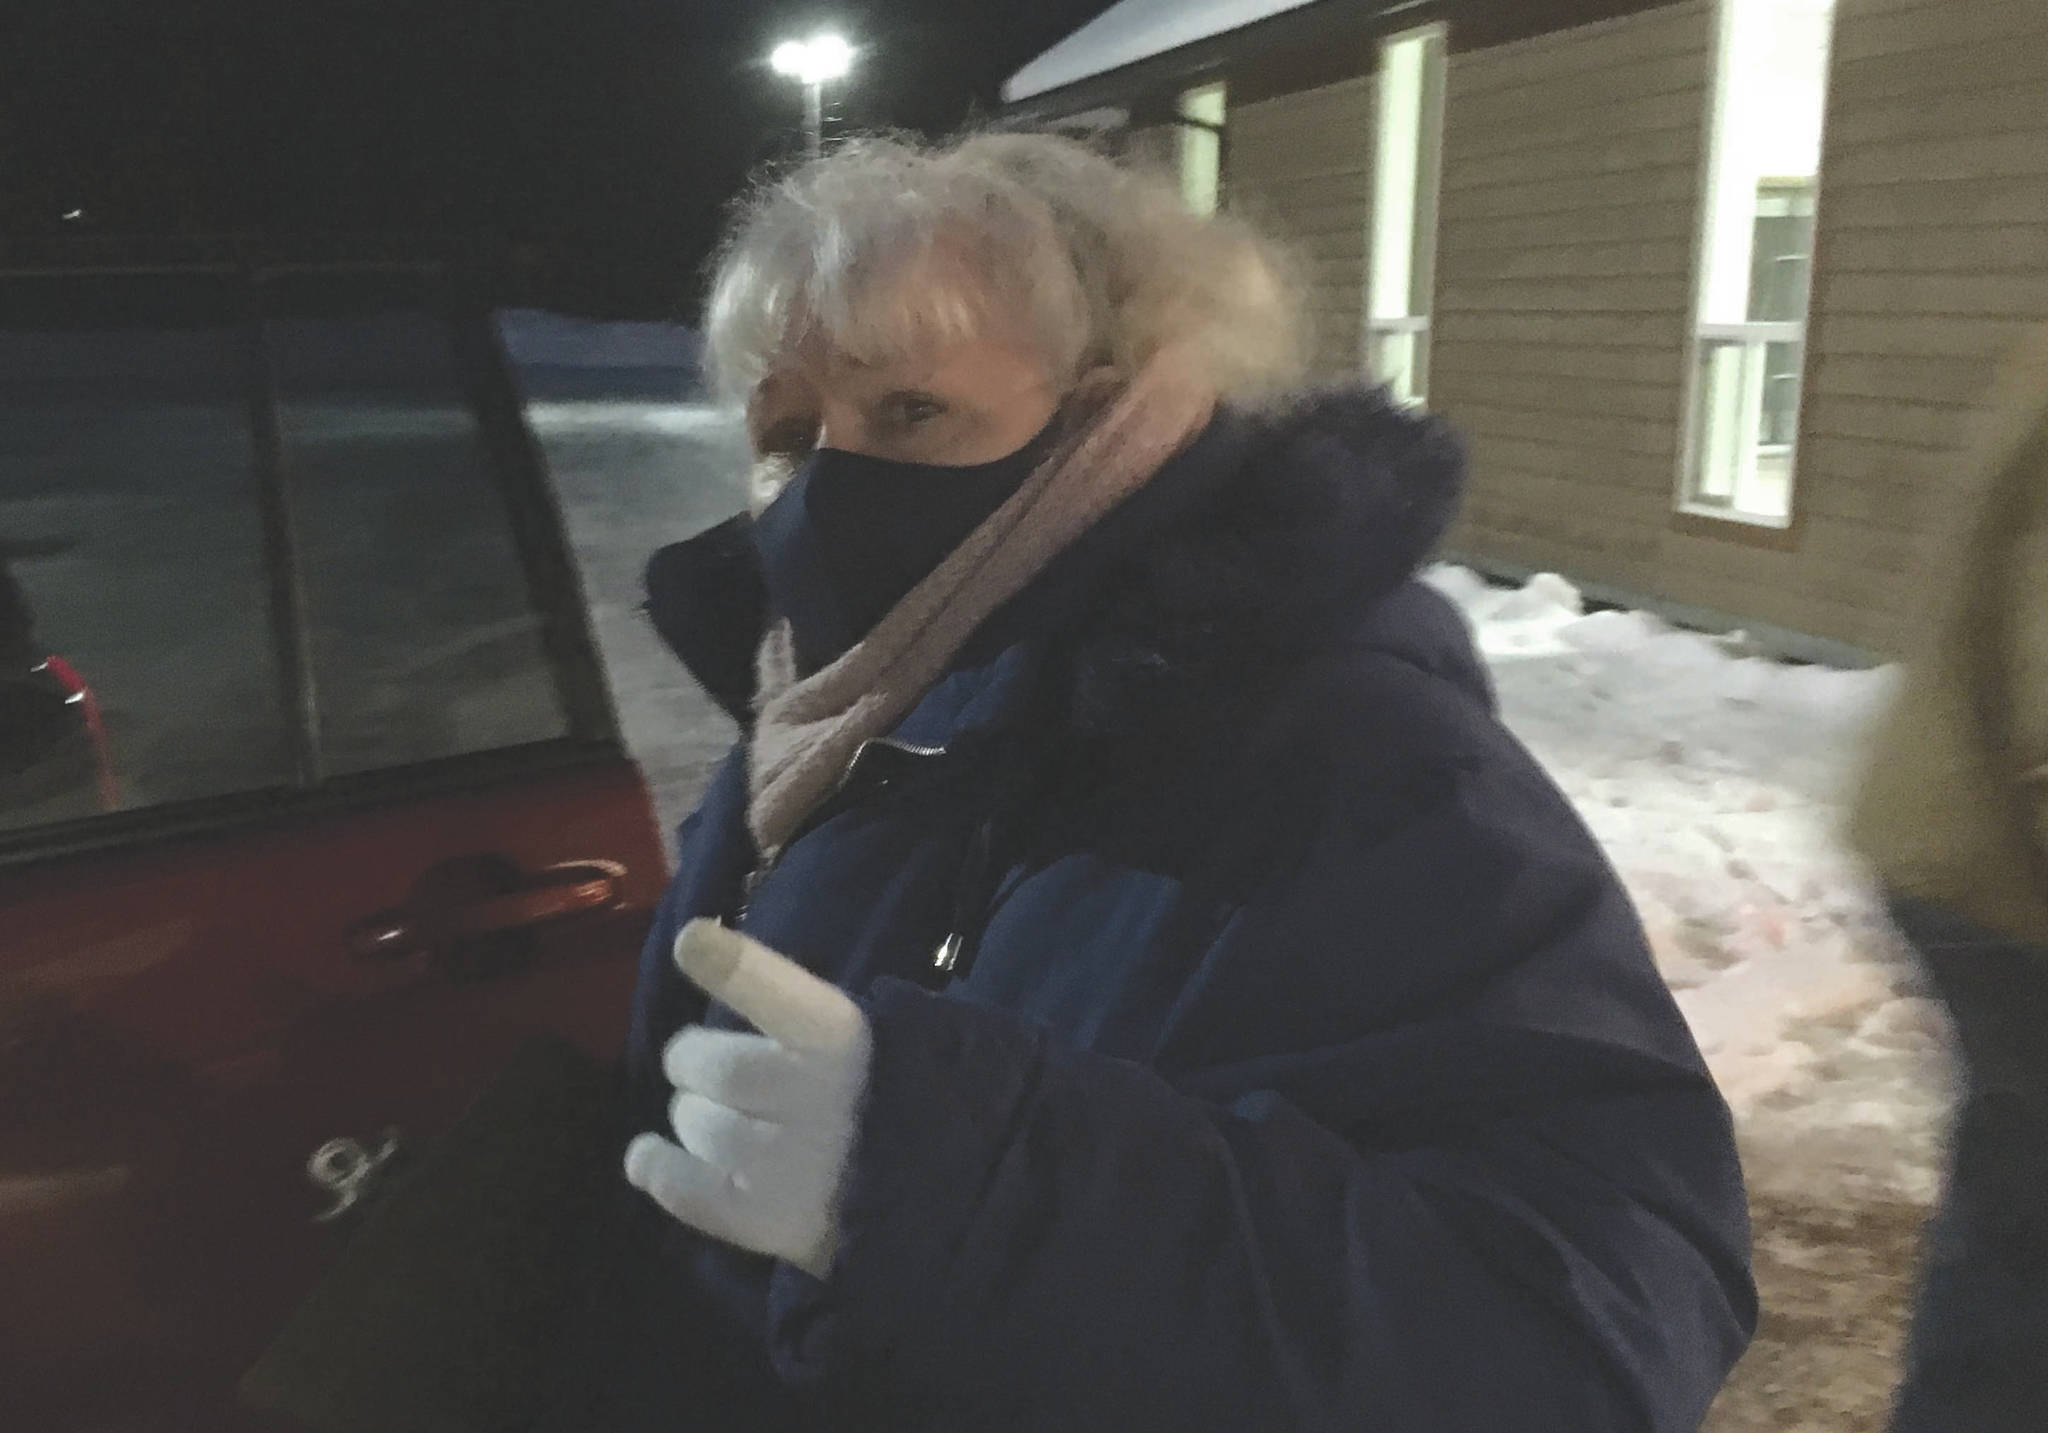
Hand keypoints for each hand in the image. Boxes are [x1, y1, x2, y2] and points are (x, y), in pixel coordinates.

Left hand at [624, 919, 871, 1279]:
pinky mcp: (766, 1219)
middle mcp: (812, 1095)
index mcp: (844, 1039)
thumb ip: (804, 1015)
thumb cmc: (895, 1104)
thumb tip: (713, 964)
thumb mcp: (873, 1040)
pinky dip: (657, 1169)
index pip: (775, 990)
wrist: (945, 1200)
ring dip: (691, 1117)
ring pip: (697, 1123)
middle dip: (694, 1062)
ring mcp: (786, 1163)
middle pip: (712, 1065)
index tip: (690, 942)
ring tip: (715, 1121)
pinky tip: (648, 1157)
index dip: (728, 964)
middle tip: (703, 1070)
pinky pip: (684, 1188)